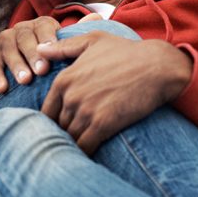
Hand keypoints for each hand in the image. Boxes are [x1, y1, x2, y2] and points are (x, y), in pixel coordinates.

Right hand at [0, 13, 102, 92]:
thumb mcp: (66, 46)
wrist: (33, 68)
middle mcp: (22, 29)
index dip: (47, 40)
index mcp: (41, 24)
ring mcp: (6, 41)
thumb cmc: (55, 58)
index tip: (52, 54)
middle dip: (32, 54)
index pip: (43, 27)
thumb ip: (78, 34)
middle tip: (41, 71)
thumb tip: (96, 17)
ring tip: (25, 81)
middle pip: (24, 38)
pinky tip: (2, 88)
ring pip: (8, 48)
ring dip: (16, 64)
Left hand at [36, 33, 192, 153]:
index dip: (54, 121)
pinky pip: (85, 146)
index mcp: (64, 79)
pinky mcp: (103, 124)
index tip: (64, 127)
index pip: (47, 111)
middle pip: (57, 127)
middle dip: (63, 134)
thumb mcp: (93, 41)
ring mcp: (86, 111)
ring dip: (73, 146)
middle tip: (71, 142)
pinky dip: (85, 153)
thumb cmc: (127, 52)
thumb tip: (39, 50)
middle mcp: (71, 96)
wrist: (158, 66)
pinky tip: (90, 155)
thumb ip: (64, 48)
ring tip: (78, 153)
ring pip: (70, 138)